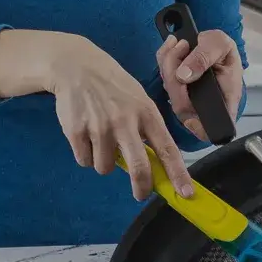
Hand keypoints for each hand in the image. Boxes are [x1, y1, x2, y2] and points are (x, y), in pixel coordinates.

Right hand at [44, 35, 195, 199]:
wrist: (76, 66)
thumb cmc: (113, 85)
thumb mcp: (138, 99)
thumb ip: (146, 129)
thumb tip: (152, 165)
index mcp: (146, 112)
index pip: (167, 149)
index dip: (178, 174)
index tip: (185, 193)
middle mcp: (125, 121)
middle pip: (139, 167)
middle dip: (142, 188)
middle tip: (140, 194)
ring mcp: (99, 127)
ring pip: (105, 167)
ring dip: (103, 162)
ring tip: (99, 139)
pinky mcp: (76, 132)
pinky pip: (84, 160)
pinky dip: (85, 154)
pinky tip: (85, 134)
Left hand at [157, 29, 242, 139]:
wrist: (211, 41)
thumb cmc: (222, 47)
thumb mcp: (220, 44)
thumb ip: (204, 58)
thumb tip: (184, 76)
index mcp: (225, 98)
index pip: (213, 127)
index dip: (199, 127)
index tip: (188, 108)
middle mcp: (205, 103)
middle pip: (182, 107)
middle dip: (175, 76)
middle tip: (183, 48)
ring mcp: (188, 97)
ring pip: (170, 91)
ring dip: (169, 64)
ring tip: (182, 44)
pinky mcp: (176, 88)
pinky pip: (163, 78)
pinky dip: (164, 59)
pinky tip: (173, 46)